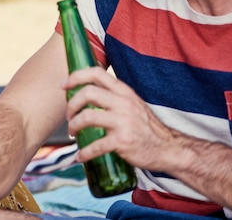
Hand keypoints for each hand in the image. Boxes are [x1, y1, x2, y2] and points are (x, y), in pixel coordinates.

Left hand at [62, 66, 176, 171]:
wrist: (168, 149)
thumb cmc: (145, 127)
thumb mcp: (132, 103)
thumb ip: (113, 97)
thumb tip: (84, 94)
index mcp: (124, 91)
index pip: (96, 73)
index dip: (75, 76)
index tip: (63, 86)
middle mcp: (123, 103)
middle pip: (87, 93)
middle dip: (71, 105)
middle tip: (69, 117)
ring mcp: (123, 122)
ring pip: (87, 117)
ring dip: (73, 126)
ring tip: (73, 133)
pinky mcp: (122, 141)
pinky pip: (95, 146)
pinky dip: (84, 152)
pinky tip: (80, 157)